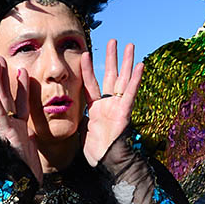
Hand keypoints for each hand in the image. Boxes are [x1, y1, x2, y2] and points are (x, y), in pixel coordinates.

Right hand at [0, 56, 42, 182]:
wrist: (26, 184)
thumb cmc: (30, 170)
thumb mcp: (34, 149)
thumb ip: (31, 139)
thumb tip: (32, 135)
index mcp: (19, 127)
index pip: (19, 103)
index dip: (19, 87)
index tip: (20, 71)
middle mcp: (11, 125)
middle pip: (7, 96)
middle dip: (4, 77)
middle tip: (0, 59)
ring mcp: (6, 128)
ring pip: (0, 100)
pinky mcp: (5, 132)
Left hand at [81, 40, 143, 166]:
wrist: (106, 162)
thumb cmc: (95, 152)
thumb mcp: (80, 132)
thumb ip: (77, 120)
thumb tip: (64, 117)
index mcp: (97, 108)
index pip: (91, 84)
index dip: (88, 69)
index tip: (86, 54)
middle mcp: (109, 104)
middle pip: (111, 76)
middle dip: (112, 58)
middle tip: (114, 41)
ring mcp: (118, 106)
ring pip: (123, 79)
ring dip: (126, 62)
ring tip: (130, 45)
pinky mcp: (125, 111)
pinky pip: (130, 93)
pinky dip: (135, 79)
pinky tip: (140, 65)